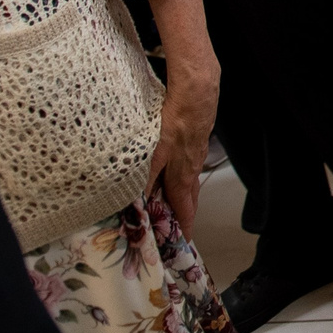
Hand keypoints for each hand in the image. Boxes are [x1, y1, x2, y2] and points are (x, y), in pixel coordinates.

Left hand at [147, 54, 217, 232]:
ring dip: (182, 192)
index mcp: (183, 173)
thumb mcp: (154, 153)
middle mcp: (192, 165)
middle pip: (189, 195)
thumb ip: (145, 178)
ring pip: (189, 177)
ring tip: (176, 200)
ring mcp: (195, 149)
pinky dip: (182, 171)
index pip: (184, 207)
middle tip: (180, 226)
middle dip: (185, 212)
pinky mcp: (194, 136)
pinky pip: (188, 161)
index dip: (183, 225)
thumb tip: (135, 202)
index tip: (184, 241)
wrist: (196, 90)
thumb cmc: (176, 121)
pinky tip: (175, 165)